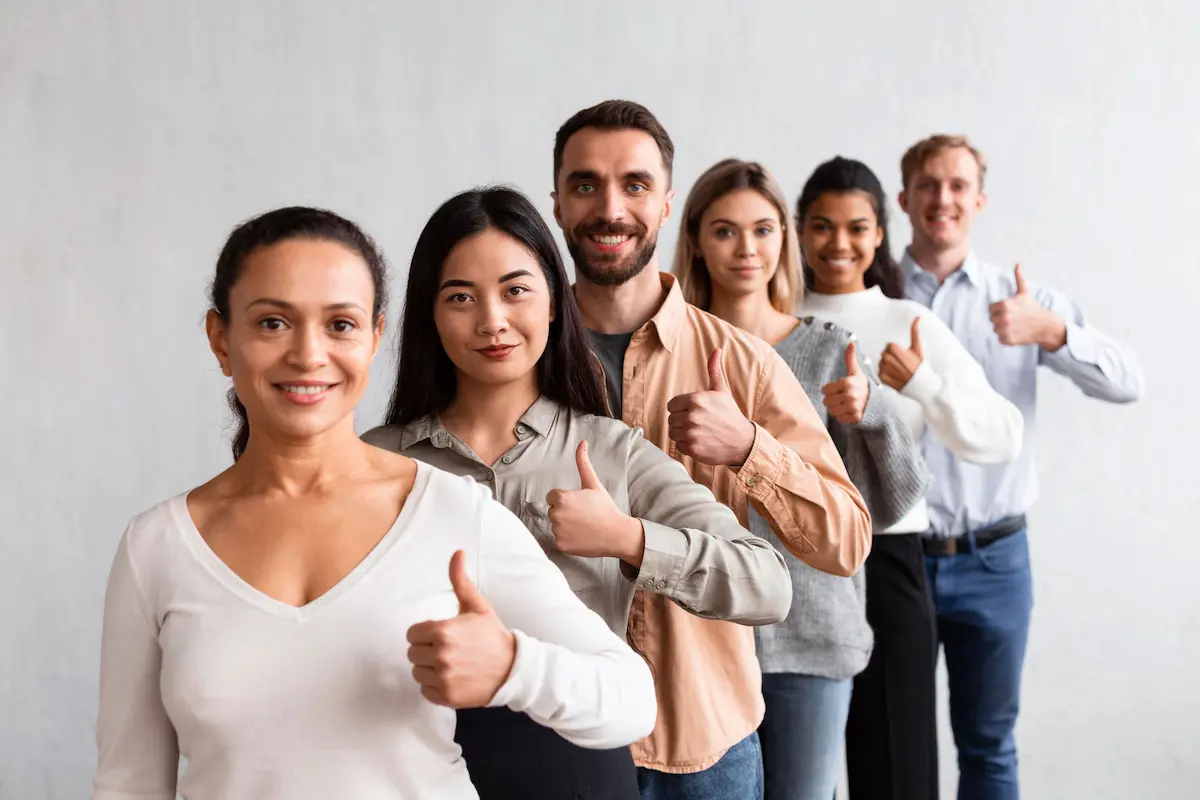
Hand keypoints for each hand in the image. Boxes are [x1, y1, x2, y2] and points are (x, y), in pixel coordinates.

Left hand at [406, 550, 515, 708]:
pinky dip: (435, 686)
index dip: (425, 633)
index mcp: (443, 631)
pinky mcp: (446, 697)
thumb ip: (460, 580)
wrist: (513, 669)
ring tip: (451, 664)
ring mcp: (443, 679)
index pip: (412, 634)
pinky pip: (425, 691)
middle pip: (413, 653)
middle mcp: (440, 656)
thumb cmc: (492, 635)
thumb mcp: (477, 606)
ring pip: (417, 672)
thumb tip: (457, 552)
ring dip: (429, 669)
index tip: (442, 635)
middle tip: (449, 650)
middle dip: (427, 650)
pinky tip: (453, 678)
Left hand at [546, 441, 644, 565]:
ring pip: (556, 525)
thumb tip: (582, 442)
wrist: (617, 534)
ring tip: (584, 526)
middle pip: (553, 511)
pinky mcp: (560, 545)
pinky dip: (568, 539)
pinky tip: (581, 536)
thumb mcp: (593, 484)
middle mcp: (556, 514)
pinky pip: (558, 539)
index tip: (580, 504)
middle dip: (565, 512)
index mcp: (561, 498)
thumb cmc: (605, 508)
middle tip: (583, 515)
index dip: (566, 499)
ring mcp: (557, 531)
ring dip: (566, 526)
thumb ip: (583, 463)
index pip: (553, 496)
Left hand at [666, 348, 755, 466]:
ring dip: (682, 433)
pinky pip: (679, 446)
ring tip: (698, 432)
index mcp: (696, 400)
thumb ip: (714, 370)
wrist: (742, 441)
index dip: (681, 408)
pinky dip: (687, 446)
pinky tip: (700, 441)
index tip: (693, 411)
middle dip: (681, 421)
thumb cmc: (730, 414)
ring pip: (673, 433)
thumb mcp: (722, 391)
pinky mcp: (692, 449)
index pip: (671, 405)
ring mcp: (691, 434)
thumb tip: (716, 349)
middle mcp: (691, 416)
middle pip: (671, 419)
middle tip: (697, 422)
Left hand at [821, 341, 870, 424]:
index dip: (830, 389)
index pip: (825, 390)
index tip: (838, 388)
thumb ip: (850, 358)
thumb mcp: (856, 372)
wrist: (877, 401)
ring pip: (831, 411)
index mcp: (847, 383)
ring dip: (836, 408)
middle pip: (826, 402)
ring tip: (845, 404)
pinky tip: (849, 411)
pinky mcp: (855, 418)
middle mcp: (850, 395)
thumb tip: (851, 342)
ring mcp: (853, 407)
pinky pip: (839, 419)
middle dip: (832, 400)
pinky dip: (843, 416)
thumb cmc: (862, 385)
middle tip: (841, 397)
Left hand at [878, 317, 923, 390]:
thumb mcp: (917, 348)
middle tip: (902, 364)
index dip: (897, 351)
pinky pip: (879, 372)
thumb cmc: (920, 366)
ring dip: (888, 366)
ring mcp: (883, 368)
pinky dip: (886, 374)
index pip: (889, 346)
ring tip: (899, 371)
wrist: (921, 385)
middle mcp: (887, 358)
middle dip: (892, 358)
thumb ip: (915, 331)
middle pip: (884, 354)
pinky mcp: (882, 378)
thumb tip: (917, 317)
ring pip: (881, 363)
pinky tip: (895, 376)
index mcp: (894, 349)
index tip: (904, 357)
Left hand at [989, 264, 1066, 349]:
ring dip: (1003, 329)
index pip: (991, 309)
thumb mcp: (1024, 293)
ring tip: (1016, 326)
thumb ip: (1019, 278)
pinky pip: (1000, 339)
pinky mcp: (1008, 340)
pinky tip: (1017, 333)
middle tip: (1014, 319)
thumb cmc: (1033, 308)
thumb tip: (1018, 263)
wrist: (1045, 326)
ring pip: (995, 329)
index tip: (1011, 311)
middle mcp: (1003, 317)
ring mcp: (1005, 329)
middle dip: (1000, 319)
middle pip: (992, 319)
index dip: (999, 310)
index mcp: (1004, 305)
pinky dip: (1006, 338)